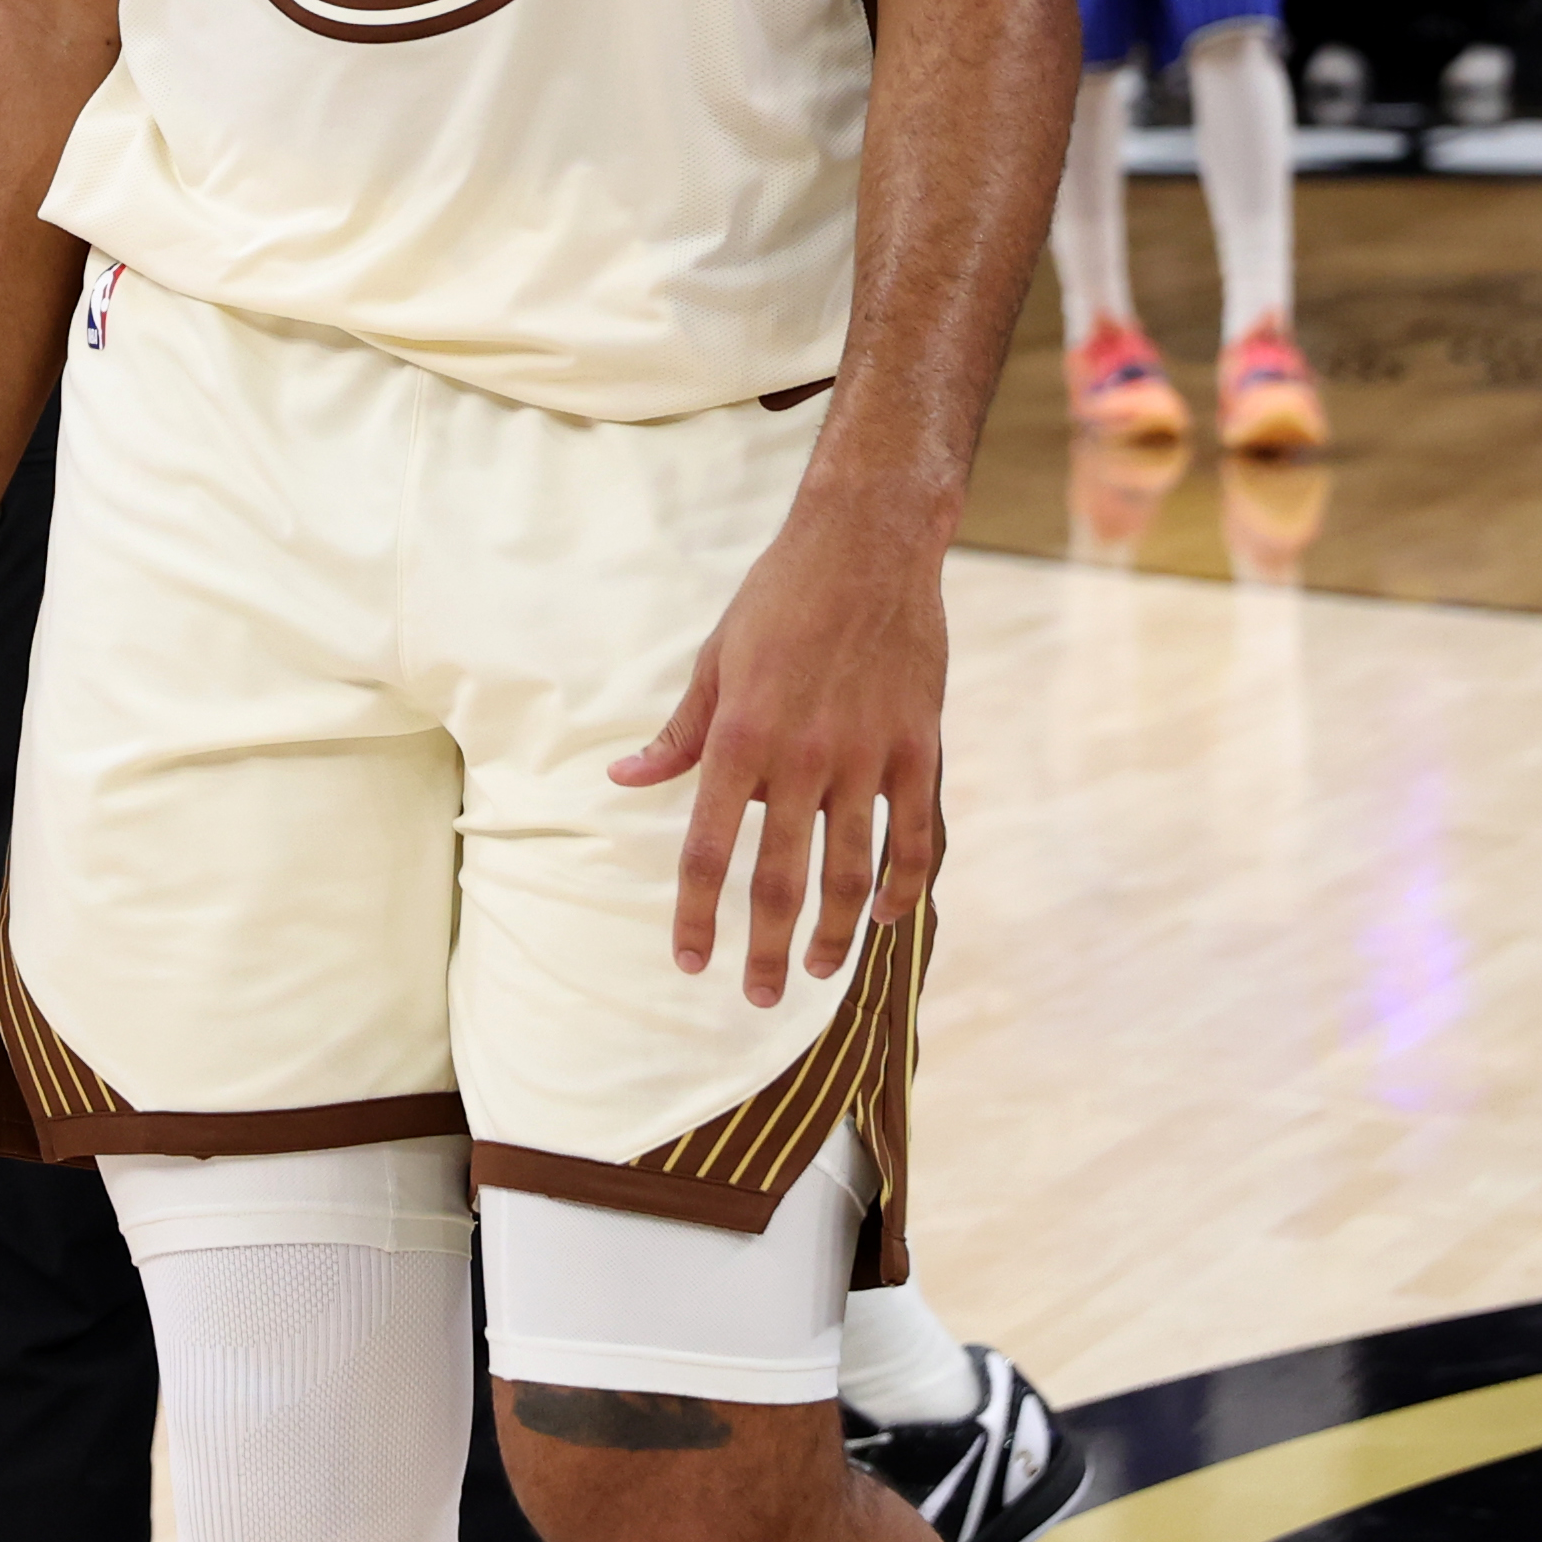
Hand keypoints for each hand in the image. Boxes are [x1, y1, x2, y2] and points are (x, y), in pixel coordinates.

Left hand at [610, 490, 946, 1009]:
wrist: (868, 544)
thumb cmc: (779, 598)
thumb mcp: (714, 660)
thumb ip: (676, 734)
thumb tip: (623, 781)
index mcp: (739, 737)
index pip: (708, 851)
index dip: (697, 916)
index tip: (690, 961)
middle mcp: (801, 757)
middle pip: (782, 881)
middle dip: (769, 951)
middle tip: (759, 997)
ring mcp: (866, 756)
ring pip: (851, 873)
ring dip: (836, 935)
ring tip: (821, 970)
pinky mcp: (918, 748)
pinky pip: (911, 836)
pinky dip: (900, 886)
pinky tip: (883, 914)